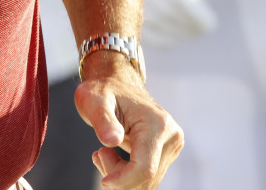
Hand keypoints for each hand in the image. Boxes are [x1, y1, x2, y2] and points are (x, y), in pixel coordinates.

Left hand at [75, 60, 183, 188]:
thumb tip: (112, 140)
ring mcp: (171, 145)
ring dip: (122, 176)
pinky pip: (147, 175)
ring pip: (147, 181)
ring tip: (103, 153)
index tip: (103, 181)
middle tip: (99, 154)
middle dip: (120, 176)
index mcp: (158, 124)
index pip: (144, 169)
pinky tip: (111, 156)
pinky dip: (127, 174)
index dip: (123, 180)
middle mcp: (171, 136)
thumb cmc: (102, 90)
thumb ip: (103, 121)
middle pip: (147, 178)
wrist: (114, 84)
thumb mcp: (93, 101)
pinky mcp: (166, 152)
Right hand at [143, 0, 239, 48]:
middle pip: (173, 20)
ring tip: (185, 31)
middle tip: (199, 29)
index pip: (187, 8)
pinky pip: (139, 31)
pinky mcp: (116, 8)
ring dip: (175, 34)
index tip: (210, 24)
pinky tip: (169, 39)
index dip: (201, 20)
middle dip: (190, 28)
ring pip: (157, 28)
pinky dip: (157, 38)